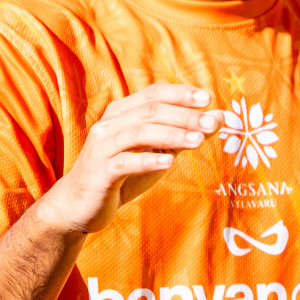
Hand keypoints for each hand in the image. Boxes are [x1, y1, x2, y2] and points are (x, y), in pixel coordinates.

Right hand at [36, 83, 220, 234]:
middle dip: (184, 115)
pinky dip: (148, 159)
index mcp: (122, 113)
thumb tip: (218, 117)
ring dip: (172, 134)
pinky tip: (169, 162)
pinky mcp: (98, 172)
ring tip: (199, 141)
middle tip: (211, 123)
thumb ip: (185, 134)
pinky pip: (124, 162)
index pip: (154, 93)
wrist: (80, 205)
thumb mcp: (158, 151)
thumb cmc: (123, 174)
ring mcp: (102, 147)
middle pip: (150, 111)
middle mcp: (109, 125)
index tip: (208, 98)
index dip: (180, 93)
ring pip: (139, 132)